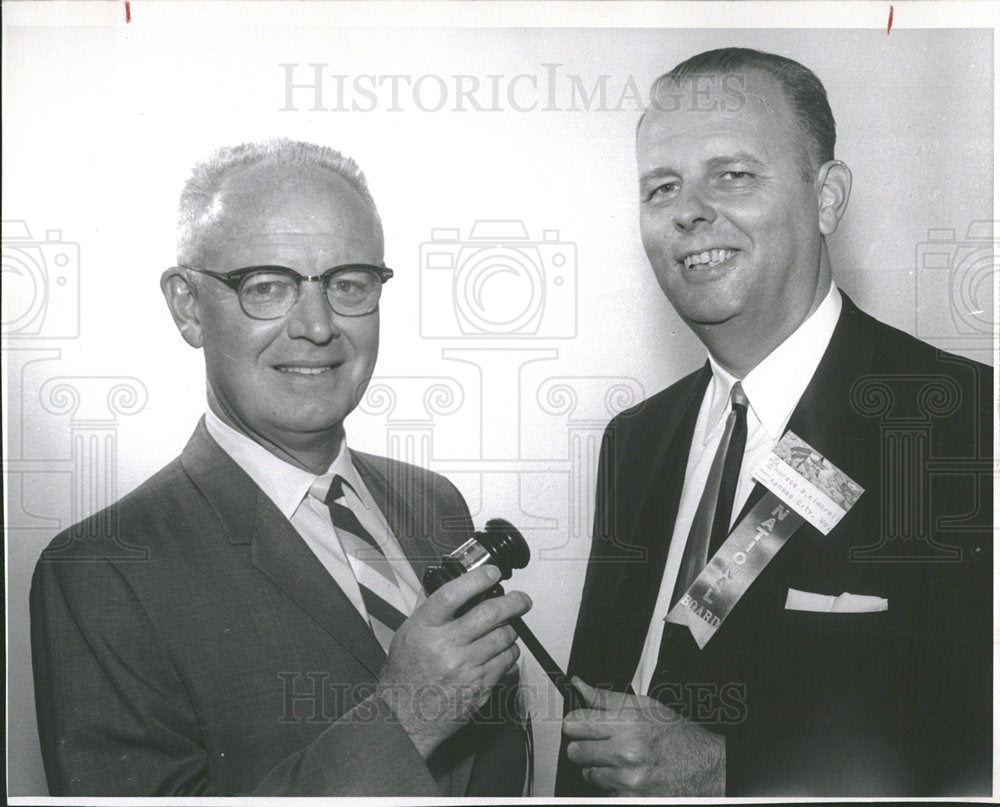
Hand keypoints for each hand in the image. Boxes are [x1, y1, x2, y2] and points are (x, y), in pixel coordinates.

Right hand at [375, 565, 530, 756]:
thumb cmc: (406, 675)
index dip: (477, 579)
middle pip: (489, 614)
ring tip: (507, 626)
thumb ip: (429, 607)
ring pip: (504, 637)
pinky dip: (509, 651)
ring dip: (511, 628)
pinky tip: (501, 650)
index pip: (453, 594)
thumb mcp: (407, 633)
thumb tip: (450, 583)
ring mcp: (465, 668)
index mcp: (425, 629)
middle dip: (513, 602)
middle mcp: (446, 647)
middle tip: (521, 600)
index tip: (491, 573)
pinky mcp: (480, 687)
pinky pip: (507, 661)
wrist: (406, 717)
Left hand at [563, 678, 724, 795]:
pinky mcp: (631, 800)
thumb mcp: (644, 706)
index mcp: (627, 724)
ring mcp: (628, 780)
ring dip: (600, 768)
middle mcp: (626, 753)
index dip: (576, 723)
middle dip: (585, 746)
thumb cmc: (677, 736)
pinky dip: (613, 786)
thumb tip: (578, 684)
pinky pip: (604, 793)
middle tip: (602, 743)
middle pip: (575, 751)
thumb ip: (605, 698)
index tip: (580, 724)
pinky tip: (630, 776)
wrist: (706, 767)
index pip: (575, 724)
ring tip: (621, 760)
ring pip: (588, 774)